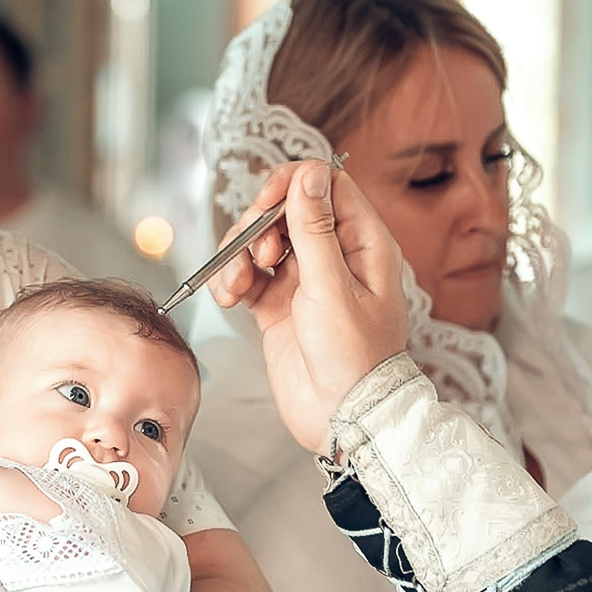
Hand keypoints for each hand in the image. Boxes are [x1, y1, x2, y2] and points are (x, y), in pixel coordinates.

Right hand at [209, 161, 410, 454]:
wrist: (343, 418)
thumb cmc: (353, 358)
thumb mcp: (331, 287)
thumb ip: (314, 229)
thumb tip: (308, 173)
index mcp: (362, 242)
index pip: (325, 184)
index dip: (290, 184)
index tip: (265, 203)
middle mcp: (334, 255)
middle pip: (286, 208)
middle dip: (259, 223)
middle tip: (257, 253)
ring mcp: (304, 280)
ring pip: (261, 240)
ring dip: (239, 254)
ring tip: (236, 285)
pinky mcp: (279, 306)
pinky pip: (248, 275)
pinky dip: (233, 280)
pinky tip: (229, 298)